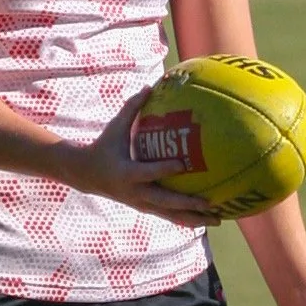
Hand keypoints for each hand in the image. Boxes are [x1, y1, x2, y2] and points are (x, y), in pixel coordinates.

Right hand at [64, 87, 220, 228]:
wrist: (86, 175)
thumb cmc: (104, 146)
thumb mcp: (115, 127)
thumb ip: (132, 108)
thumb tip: (150, 86)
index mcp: (127, 172)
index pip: (148, 171)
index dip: (164, 169)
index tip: (182, 164)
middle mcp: (136, 192)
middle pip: (165, 202)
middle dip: (187, 204)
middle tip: (210, 202)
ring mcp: (141, 203)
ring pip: (170, 215)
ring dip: (194, 218)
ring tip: (218, 219)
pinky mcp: (145, 208)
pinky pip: (168, 216)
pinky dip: (187, 219)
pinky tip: (207, 219)